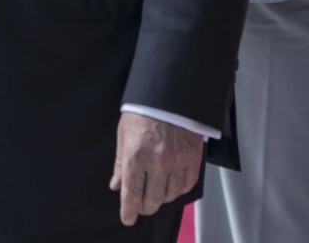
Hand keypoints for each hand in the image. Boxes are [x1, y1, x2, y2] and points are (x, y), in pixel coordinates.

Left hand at [108, 112, 201, 226]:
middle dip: (145, 206)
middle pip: (152, 200)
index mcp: (135, 156)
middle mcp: (157, 162)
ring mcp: (177, 160)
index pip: (131, 194)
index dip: (129, 211)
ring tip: (158, 190)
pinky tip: (174, 183)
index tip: (128, 218)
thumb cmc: (143, 111)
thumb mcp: (124, 134)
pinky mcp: (193, 156)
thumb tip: (116, 184)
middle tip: (143, 203)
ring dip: (163, 196)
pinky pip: (188, 183)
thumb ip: (120, 163)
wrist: (170, 91)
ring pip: (171, 195)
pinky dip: (180, 188)